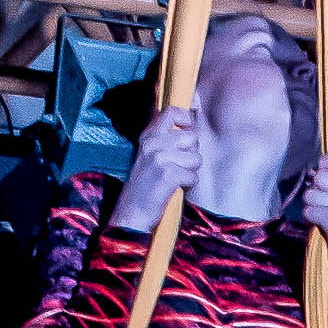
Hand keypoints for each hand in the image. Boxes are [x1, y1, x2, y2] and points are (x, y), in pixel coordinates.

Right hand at [112, 104, 199, 237]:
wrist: (131, 214)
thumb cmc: (145, 186)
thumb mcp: (149, 155)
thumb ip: (166, 139)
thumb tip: (191, 124)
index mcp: (148, 136)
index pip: (172, 113)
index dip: (187, 119)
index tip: (187, 131)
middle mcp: (153, 143)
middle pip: (192, 137)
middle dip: (191, 153)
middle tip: (178, 166)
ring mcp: (160, 158)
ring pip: (196, 158)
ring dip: (190, 171)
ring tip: (175, 178)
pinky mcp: (168, 175)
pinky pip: (193, 176)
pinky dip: (188, 185)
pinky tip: (175, 188)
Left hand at [301, 151, 327, 296]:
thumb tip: (314, 171)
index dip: (326, 161)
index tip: (320, 172)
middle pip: (322, 175)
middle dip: (313, 190)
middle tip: (320, 204)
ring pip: (312, 193)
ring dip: (310, 205)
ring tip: (321, 216)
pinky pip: (309, 211)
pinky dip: (310, 219)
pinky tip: (320, 226)